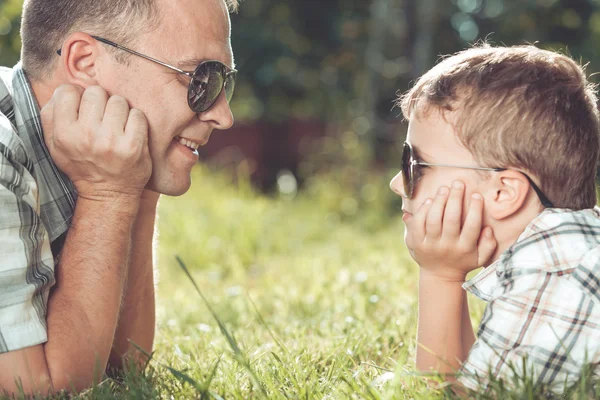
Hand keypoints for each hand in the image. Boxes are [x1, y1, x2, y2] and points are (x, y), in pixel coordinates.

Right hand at [41, 84, 151, 201]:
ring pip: (118, 101)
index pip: (68, 91)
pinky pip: (137, 114)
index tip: (83, 110)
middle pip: (96, 92)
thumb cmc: (82, 165)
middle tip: (103, 119)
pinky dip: (136, 121)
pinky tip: (130, 133)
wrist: (109, 194)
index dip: (77, 97)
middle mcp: (86, 135)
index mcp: (64, 134)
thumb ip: (51, 116)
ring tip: (117, 127)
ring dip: (120, 111)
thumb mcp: (55, 146)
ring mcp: (111, 140)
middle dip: (101, 102)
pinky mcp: (134, 145)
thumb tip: (63, 90)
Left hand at [404, 181, 496, 281]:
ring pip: (433, 220)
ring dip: (439, 202)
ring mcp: (430, 244)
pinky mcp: (416, 243)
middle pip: (451, 219)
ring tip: (444, 189)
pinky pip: (418, 224)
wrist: (440, 275)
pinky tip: (430, 201)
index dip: (475, 209)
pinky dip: (423, 211)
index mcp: (464, 248)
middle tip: (458, 183)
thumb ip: (488, 245)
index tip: (476, 194)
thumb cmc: (463, 261)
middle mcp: (447, 246)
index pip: (472, 226)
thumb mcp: (480, 258)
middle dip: (455, 198)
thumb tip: (488, 229)